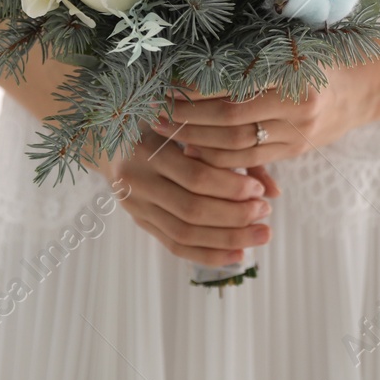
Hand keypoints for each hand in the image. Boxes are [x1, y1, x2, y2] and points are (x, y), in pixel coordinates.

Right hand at [101, 132, 279, 265]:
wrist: (105, 136)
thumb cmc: (159, 122)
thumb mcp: (188, 124)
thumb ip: (229, 151)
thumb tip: (275, 189)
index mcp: (149, 148)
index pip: (195, 176)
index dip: (230, 186)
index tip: (259, 190)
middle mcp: (137, 179)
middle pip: (191, 209)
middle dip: (234, 216)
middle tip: (266, 213)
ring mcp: (135, 204)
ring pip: (184, 233)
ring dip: (227, 240)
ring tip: (261, 236)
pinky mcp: (139, 220)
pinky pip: (174, 245)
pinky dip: (207, 255)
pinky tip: (237, 257)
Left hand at [151, 60, 379, 170]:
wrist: (364, 87)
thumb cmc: (321, 57)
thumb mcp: (292, 47)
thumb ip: (253, 57)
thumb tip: (197, 65)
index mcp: (295, 75)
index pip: (233, 88)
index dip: (197, 91)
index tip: (169, 85)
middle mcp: (297, 108)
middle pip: (229, 121)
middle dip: (188, 118)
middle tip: (157, 111)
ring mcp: (296, 135)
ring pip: (235, 146)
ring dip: (196, 140)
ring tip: (168, 130)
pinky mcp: (293, 152)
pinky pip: (248, 161)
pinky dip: (218, 158)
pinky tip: (195, 149)